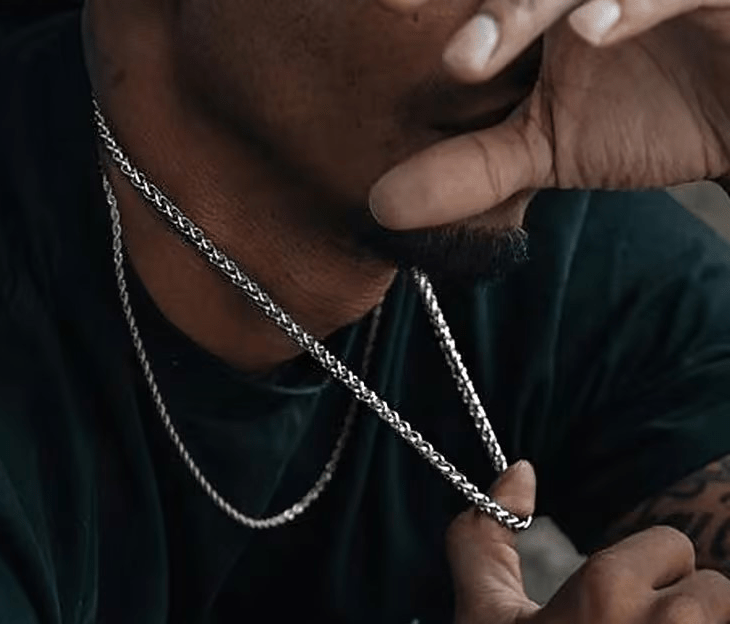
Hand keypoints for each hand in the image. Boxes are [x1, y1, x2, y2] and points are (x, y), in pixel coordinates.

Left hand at [370, 0, 729, 227]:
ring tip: (467, 59)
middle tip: (392, 23)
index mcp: (536, 4)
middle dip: (474, 10)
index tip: (368, 24)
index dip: (424, 5)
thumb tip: (381, 206)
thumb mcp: (548, 147)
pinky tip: (591, 32)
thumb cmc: (653, 114)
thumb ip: (470, 168)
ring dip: (520, 8)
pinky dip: (635, 2)